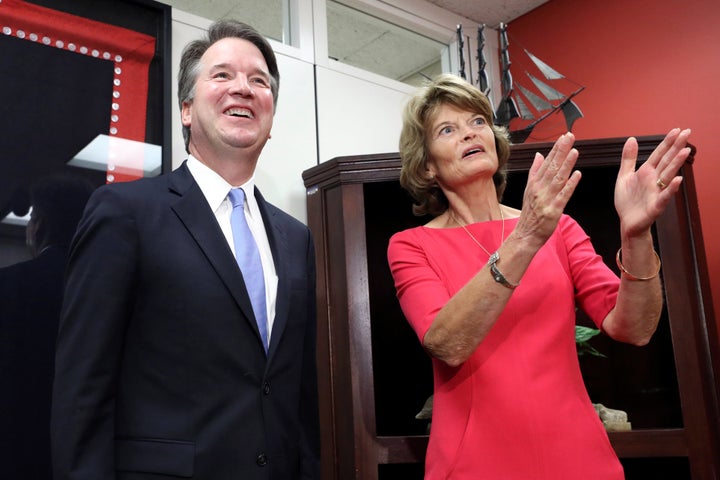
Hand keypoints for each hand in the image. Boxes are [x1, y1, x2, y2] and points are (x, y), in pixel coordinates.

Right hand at [515, 132, 581, 246]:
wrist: (526, 234)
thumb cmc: (530, 213)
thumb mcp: (529, 189)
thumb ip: (535, 171)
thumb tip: (539, 155)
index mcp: (535, 183)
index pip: (546, 162)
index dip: (556, 149)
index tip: (563, 137)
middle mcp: (540, 189)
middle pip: (552, 167)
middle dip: (561, 151)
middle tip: (570, 137)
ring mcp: (546, 199)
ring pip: (558, 178)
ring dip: (566, 164)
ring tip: (574, 151)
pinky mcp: (554, 210)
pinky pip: (563, 195)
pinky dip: (570, 184)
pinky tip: (577, 175)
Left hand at [615, 128, 691, 236]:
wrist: (627, 222)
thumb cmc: (627, 201)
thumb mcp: (623, 176)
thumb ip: (628, 158)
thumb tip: (632, 139)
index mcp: (646, 172)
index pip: (659, 154)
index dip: (667, 142)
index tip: (677, 130)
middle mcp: (654, 180)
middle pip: (667, 161)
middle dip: (676, 147)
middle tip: (687, 132)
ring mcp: (657, 192)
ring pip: (668, 175)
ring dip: (676, 163)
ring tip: (685, 151)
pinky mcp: (656, 206)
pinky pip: (665, 196)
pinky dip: (671, 189)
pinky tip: (678, 180)